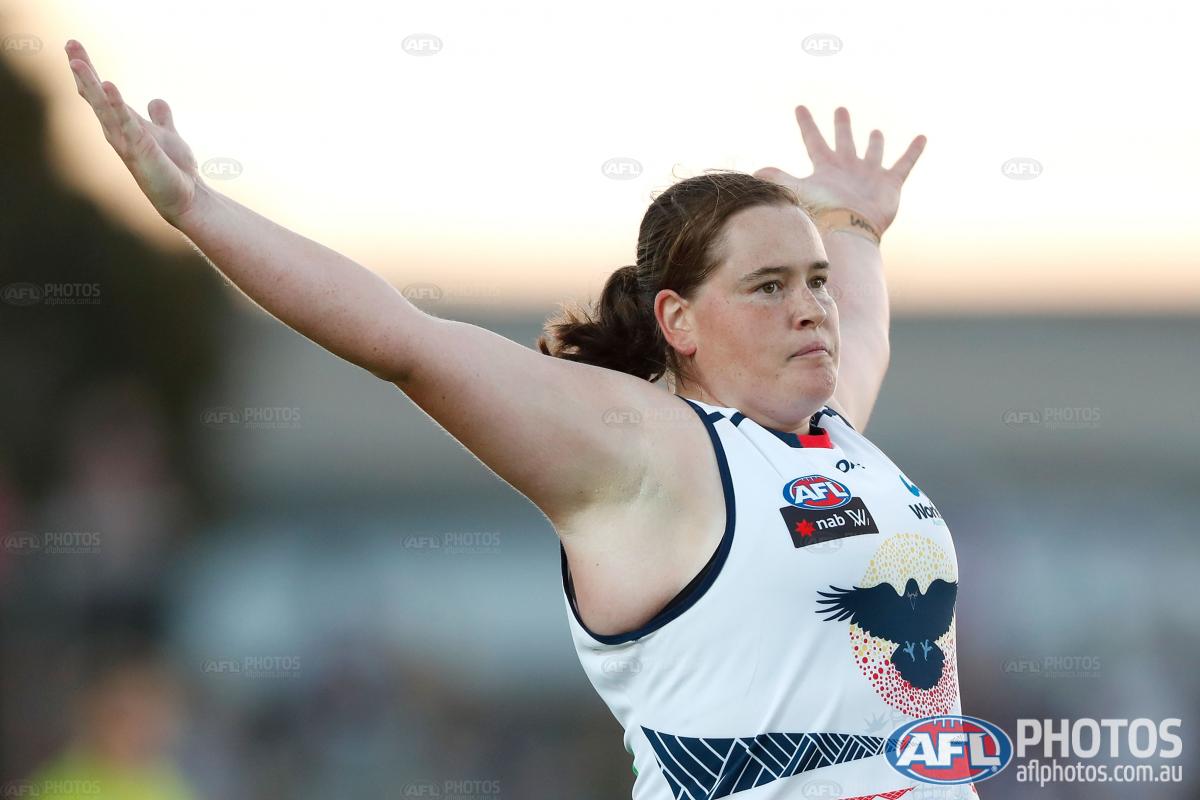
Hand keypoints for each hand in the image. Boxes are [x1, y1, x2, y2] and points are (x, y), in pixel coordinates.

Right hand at [65, 39, 202, 224]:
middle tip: (70, 43)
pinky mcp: (140, 148)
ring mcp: (126, 141)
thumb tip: (156, 100)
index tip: (73, 46)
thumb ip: (161, 118)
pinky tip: (108, 86)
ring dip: (91, 84)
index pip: (99, 94)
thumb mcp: (167, 134)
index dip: (87, 71)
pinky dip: (117, 104)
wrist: (188, 195)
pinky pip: (126, 123)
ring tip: (77, 61)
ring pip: (103, 107)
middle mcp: (118, 132)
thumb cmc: (173, 168)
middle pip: (94, 96)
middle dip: (82, 70)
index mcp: (122, 125)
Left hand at [754, 106, 926, 235]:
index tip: (799, 107)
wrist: (851, 229)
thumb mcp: (797, 190)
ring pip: (873, 153)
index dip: (806, 124)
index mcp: (826, 168)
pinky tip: (922, 137)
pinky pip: (904, 163)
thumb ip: (778, 179)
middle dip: (841, 126)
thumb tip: (753, 172)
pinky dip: (913, 151)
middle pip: (843, 142)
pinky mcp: (889, 184)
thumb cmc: (823, 210)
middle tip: (840, 109)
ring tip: (877, 132)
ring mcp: (869, 176)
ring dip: (875, 143)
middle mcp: (847, 169)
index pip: (813, 140)